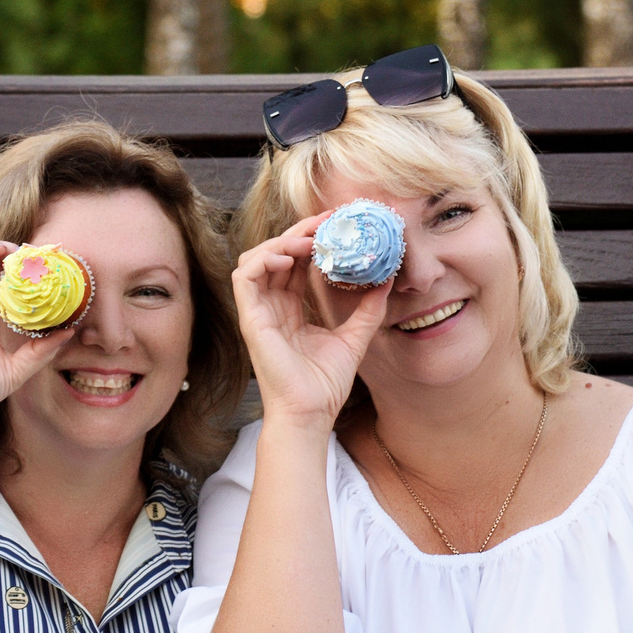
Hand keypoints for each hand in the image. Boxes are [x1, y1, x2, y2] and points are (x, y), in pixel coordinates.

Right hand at [231, 213, 390, 429]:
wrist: (310, 412)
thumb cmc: (325, 385)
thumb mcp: (355, 338)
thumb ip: (368, 310)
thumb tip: (387, 281)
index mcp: (290, 309)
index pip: (296, 262)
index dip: (312, 240)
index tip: (337, 226)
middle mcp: (271, 306)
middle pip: (277, 254)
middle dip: (300, 231)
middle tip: (328, 220)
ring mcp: (258, 312)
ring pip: (256, 258)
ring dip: (280, 242)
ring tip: (309, 240)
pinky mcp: (250, 319)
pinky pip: (244, 276)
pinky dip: (264, 259)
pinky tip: (290, 257)